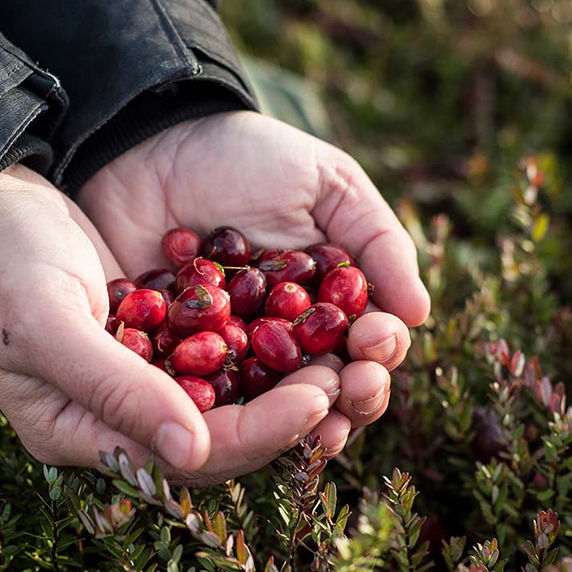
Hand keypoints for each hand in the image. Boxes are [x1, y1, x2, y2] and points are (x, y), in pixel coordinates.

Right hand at [0, 165, 339, 483]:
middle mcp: (113, 418)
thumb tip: (198, 450)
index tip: (322, 398)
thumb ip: (116, 389)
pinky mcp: (152, 337)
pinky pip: (221, 354)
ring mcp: (135, 377)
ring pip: (230, 399)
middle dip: (291, 415)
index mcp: (79, 434)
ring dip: (289, 383)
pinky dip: (265, 343)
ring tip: (349, 357)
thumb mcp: (46, 324)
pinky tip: (312, 323)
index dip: (261, 434)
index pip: (190, 456)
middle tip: (354, 378)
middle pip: (222, 437)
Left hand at [78, 111, 429, 458]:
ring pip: (268, 416)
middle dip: (348, 398)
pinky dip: (213, 415)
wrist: (152, 146)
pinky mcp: (169, 372)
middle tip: (349, 385)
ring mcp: (229, 365)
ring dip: (293, 424)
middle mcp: (286, 349)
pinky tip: (226, 418)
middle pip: (328, 396)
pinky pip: (195, 404)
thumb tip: (419, 313)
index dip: (378, 356)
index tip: (374, 340)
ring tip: (309, 420)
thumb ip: (378, 240)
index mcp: (332, 311)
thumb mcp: (327, 185)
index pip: (368, 351)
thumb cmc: (250, 159)